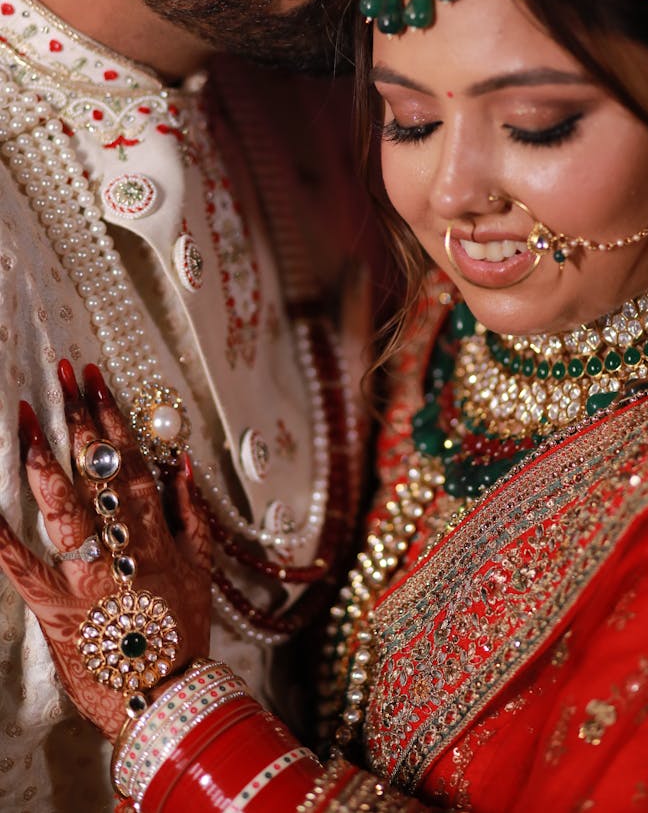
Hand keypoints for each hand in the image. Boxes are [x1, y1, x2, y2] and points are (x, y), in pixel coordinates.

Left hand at [0, 361, 211, 742]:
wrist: (165, 699)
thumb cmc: (182, 635)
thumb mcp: (201, 571)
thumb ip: (192, 515)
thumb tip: (181, 464)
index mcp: (159, 536)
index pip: (134, 461)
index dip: (115, 418)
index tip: (97, 380)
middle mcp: (126, 548)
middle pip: (101, 472)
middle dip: (81, 419)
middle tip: (63, 374)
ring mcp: (90, 578)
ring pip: (67, 509)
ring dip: (46, 459)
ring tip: (26, 416)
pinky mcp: (58, 611)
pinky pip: (24, 570)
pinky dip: (1, 539)